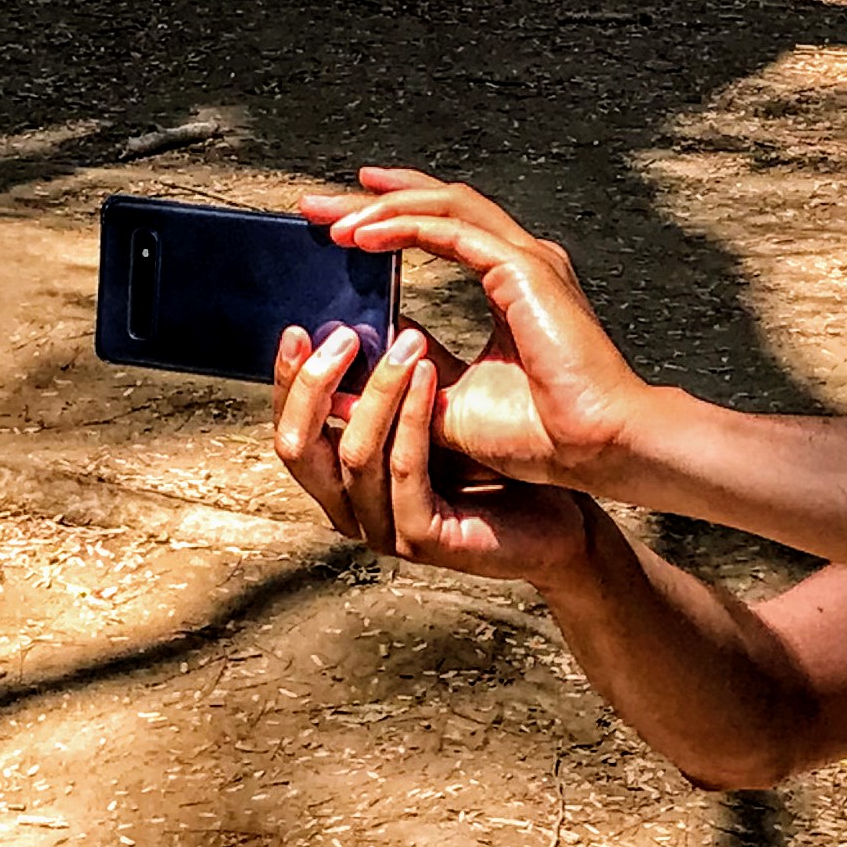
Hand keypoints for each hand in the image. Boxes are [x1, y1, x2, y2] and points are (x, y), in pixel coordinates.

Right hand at [273, 322, 600, 583]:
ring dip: (378, 389)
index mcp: (343, 476)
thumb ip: (397, 374)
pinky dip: (413, 416)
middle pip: (296, 448)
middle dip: (313, 385)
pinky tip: (429, 373)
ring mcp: (385, 527)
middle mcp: (352, 506)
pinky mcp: (424, 537)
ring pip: (354, 454)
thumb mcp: (435, 408)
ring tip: (406, 344)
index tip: (299, 328)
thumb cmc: (496, 465)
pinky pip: (406, 469)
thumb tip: (366, 309)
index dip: (288, 380)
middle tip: (341, 335)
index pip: (290, 428)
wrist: (558, 516)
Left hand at [299, 169, 650, 487]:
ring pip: (445, 206)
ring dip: (383, 206)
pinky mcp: (524, 270)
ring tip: (332, 218)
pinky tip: (363, 235)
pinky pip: (452, 232)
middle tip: (316, 204)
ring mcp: (527, 259)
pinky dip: (404, 227)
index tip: (342, 222)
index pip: (444, 227)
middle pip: (439, 205)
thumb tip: (346, 379)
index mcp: (513, 281)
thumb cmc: (540, 434)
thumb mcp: (448, 401)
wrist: (595, 449)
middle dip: (375, 198)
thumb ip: (406, 378)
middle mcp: (522, 260)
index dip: (392, 216)